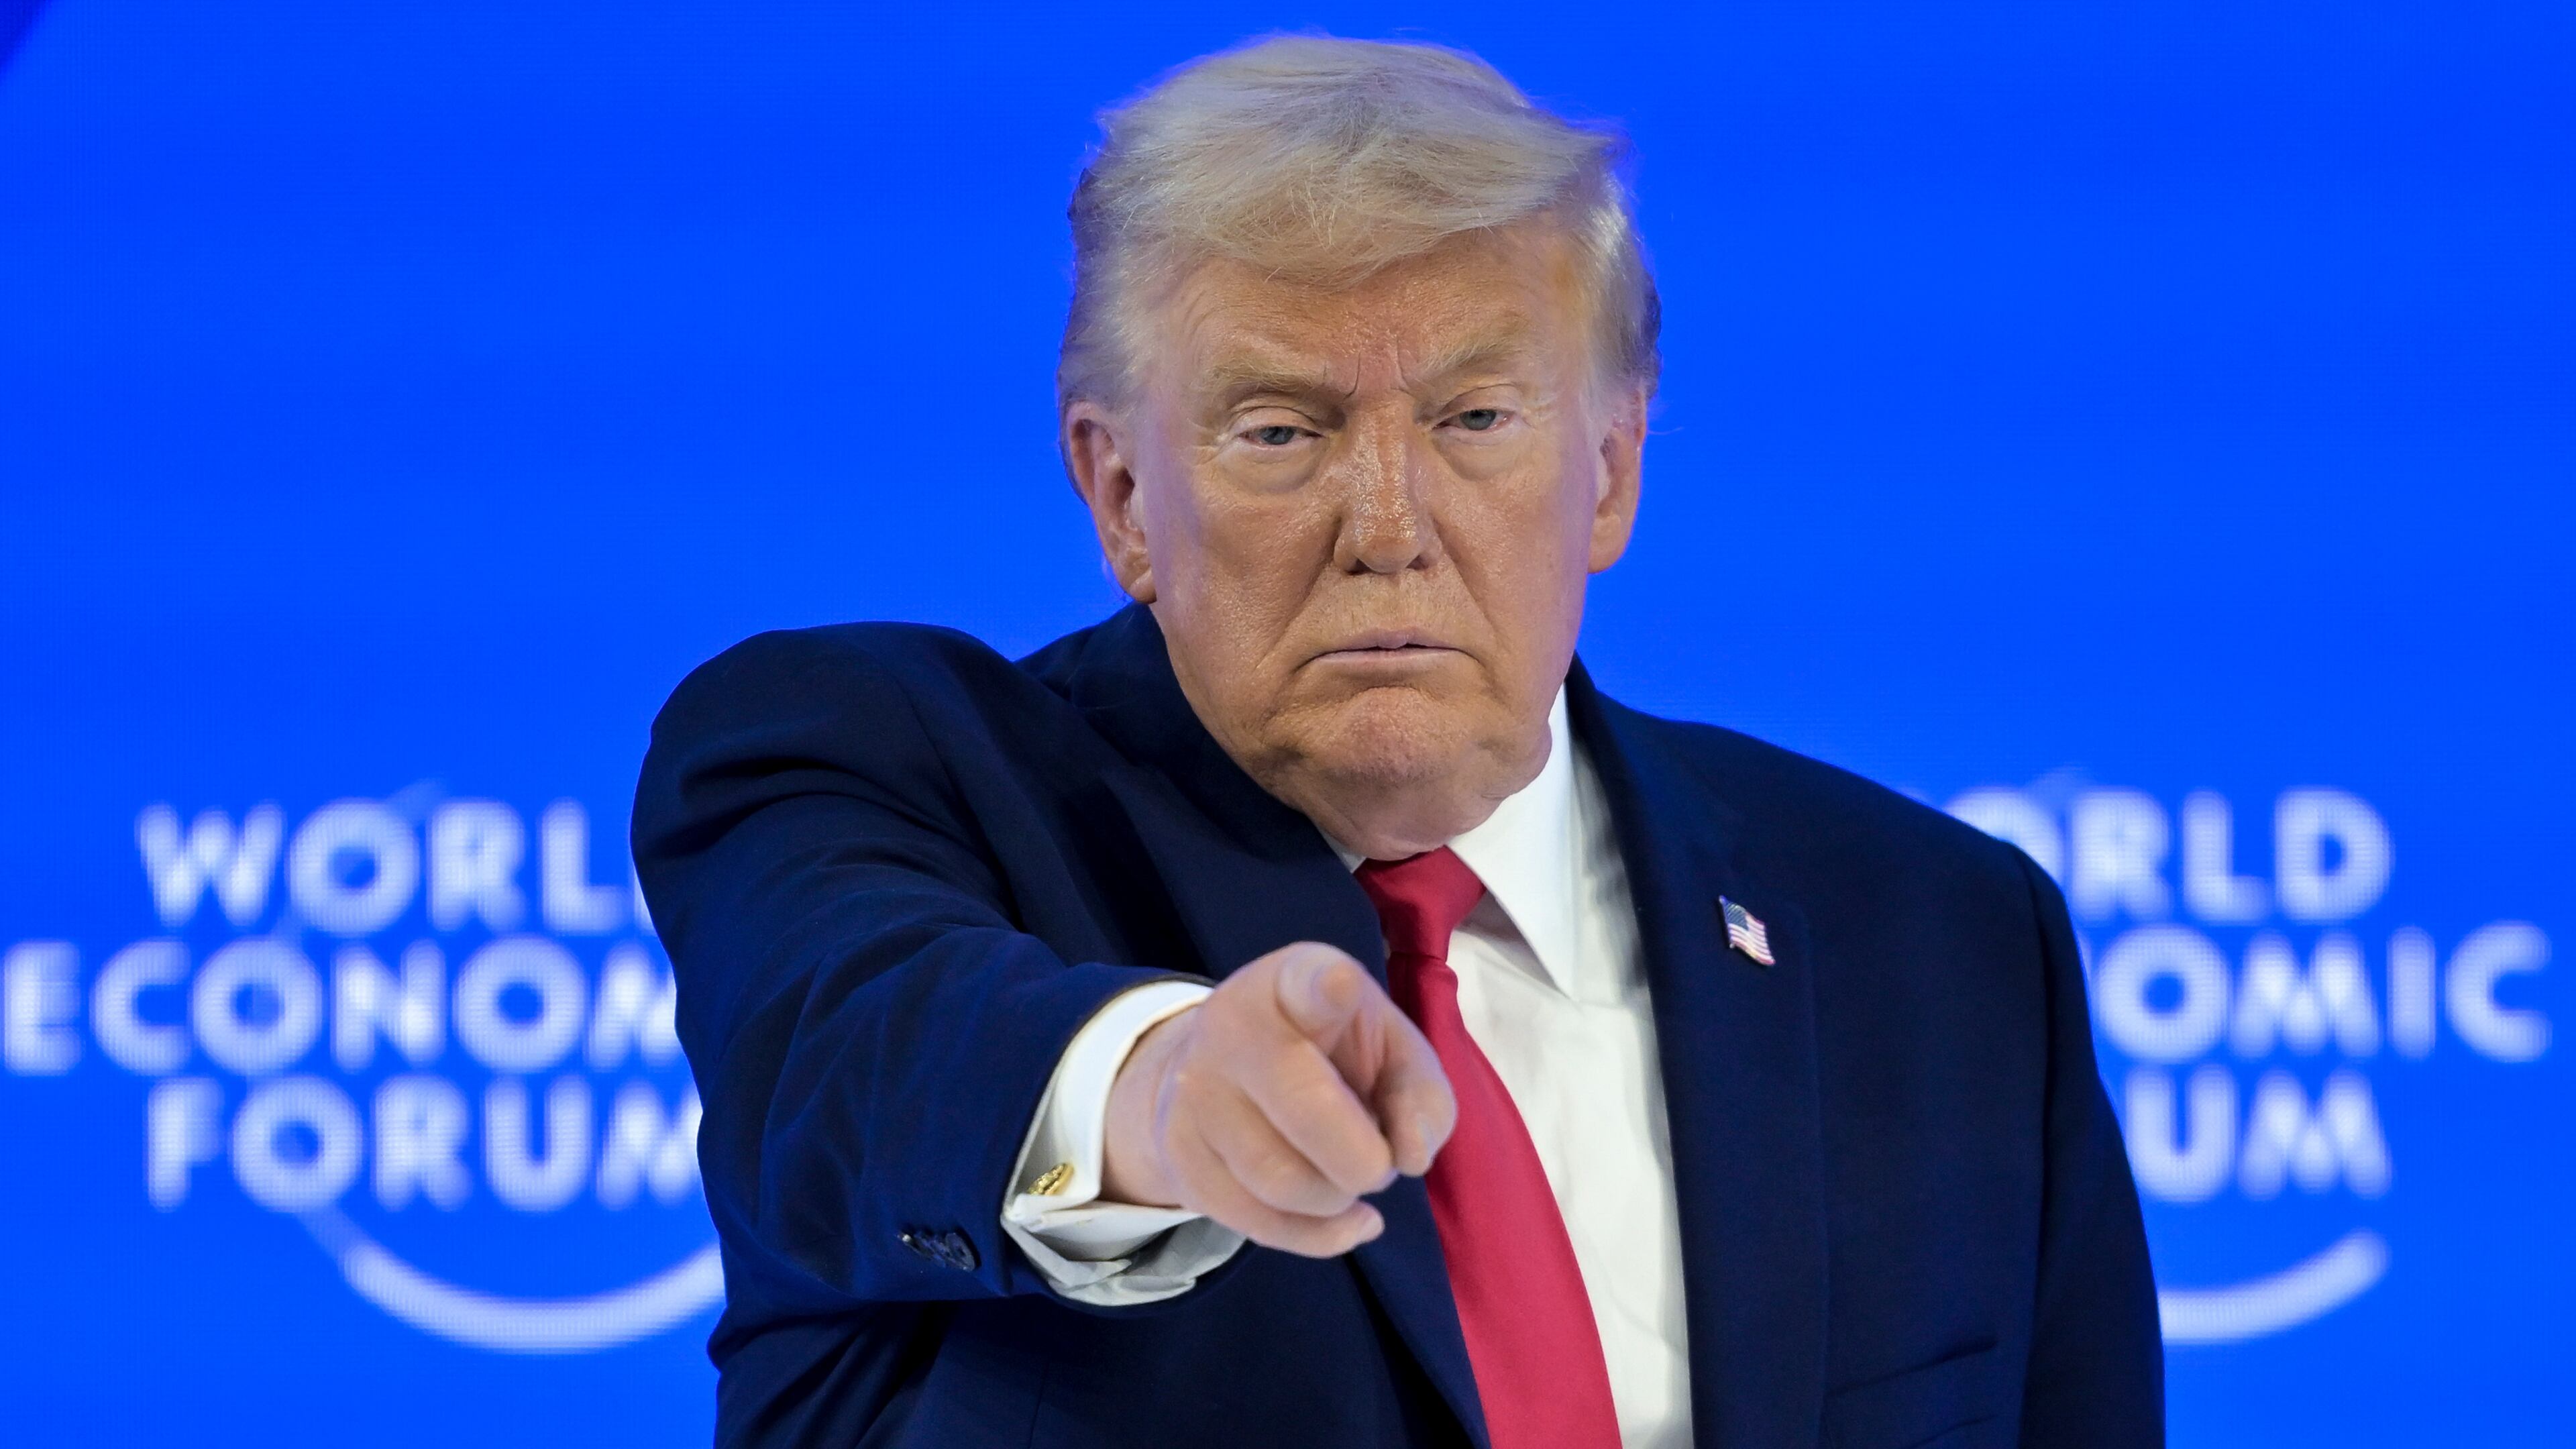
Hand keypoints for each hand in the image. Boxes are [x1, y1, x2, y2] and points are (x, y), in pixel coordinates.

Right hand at [1102, 941, 1455, 1256]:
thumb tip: (1410, 1157)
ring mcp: (1195, 1096)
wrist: (1211, 1070)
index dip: (1324, 988)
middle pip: (1307, 1112)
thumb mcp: (1389, 1049)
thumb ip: (1422, 1094)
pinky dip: (1320, 1235)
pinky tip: (1345, 1219)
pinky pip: (1260, 1224)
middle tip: (1379, 1162)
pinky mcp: (1180, 1159)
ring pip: (1283, 1182)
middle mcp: (1231, 1030)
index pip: (1305, 983)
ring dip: (1339, 1198)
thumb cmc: (1325, 1052)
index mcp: (1292, 984)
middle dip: (1366, 1159)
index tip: (1338, 986)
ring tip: (1347, 1177)